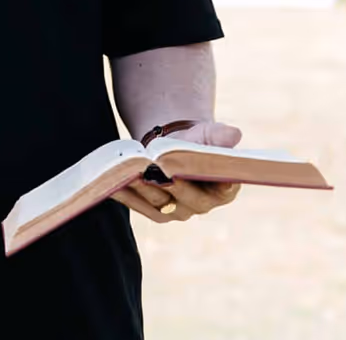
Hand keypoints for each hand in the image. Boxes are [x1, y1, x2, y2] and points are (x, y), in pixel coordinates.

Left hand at [112, 120, 242, 223]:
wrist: (173, 146)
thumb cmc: (196, 141)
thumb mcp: (209, 134)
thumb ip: (220, 135)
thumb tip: (234, 134)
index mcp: (224, 189)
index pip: (225, 188)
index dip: (220, 184)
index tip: (212, 177)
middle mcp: (201, 205)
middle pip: (188, 197)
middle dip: (172, 183)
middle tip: (159, 169)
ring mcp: (176, 211)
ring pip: (158, 201)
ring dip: (142, 188)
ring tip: (130, 172)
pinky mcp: (155, 211)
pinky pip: (138, 204)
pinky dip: (125, 193)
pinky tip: (111, 182)